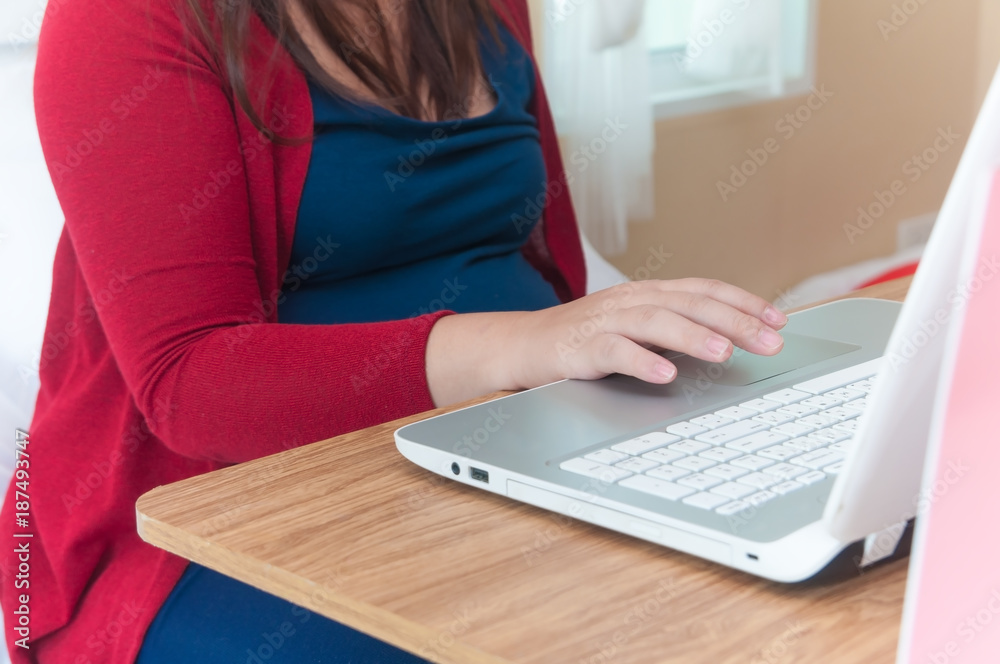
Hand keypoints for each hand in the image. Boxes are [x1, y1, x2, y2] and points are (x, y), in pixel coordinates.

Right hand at [508, 278, 787, 388]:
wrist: (523, 345)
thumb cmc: (585, 340)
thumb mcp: (635, 328)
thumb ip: (674, 330)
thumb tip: (729, 341)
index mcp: (648, 294)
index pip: (703, 290)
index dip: (742, 302)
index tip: (777, 319)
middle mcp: (629, 301)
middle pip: (688, 303)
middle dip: (733, 320)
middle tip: (769, 340)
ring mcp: (604, 321)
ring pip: (655, 320)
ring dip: (693, 335)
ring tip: (725, 352)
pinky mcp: (580, 346)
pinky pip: (613, 350)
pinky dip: (641, 360)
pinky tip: (665, 373)